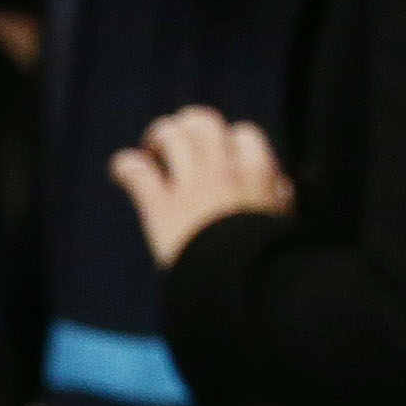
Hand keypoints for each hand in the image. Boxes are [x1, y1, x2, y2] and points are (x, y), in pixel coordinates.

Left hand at [109, 105, 289, 266]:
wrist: (239, 283)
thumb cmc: (265, 257)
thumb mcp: (283, 222)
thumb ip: (279, 199)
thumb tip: (281, 185)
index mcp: (258, 172)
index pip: (242, 133)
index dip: (230, 141)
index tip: (222, 155)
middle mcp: (223, 170)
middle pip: (203, 122)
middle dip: (188, 124)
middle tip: (179, 141)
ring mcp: (190, 185)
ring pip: (169, 134)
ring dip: (158, 136)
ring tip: (152, 149)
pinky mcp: (160, 205)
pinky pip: (135, 169)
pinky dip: (125, 165)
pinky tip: (122, 172)